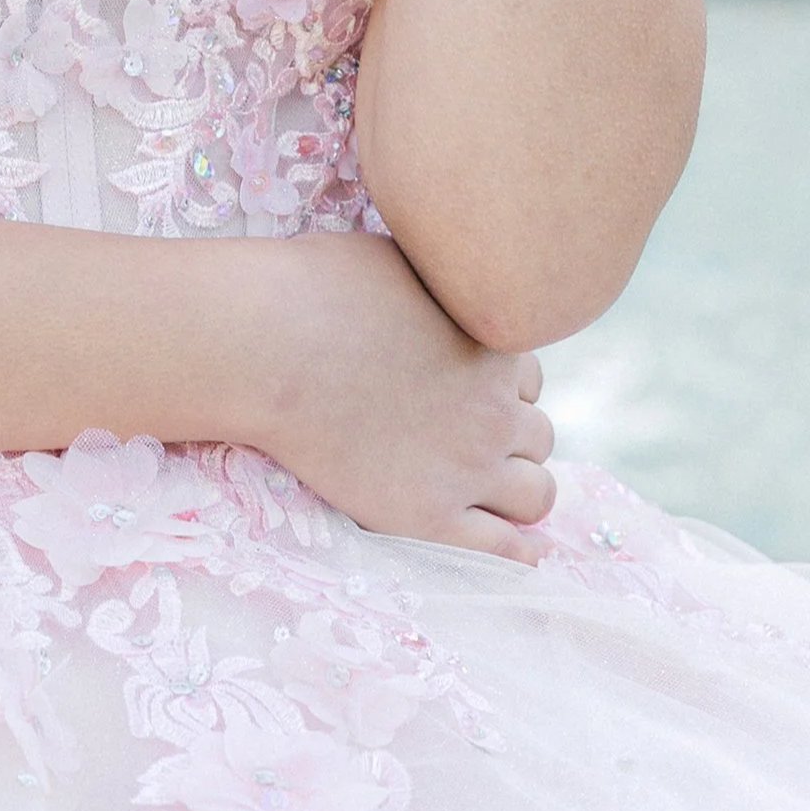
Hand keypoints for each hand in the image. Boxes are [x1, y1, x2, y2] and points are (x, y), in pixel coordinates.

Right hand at [252, 228, 557, 557]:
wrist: (270, 347)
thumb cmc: (317, 287)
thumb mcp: (401, 256)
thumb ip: (440, 279)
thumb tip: (447, 268)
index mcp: (493, 347)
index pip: (529, 379)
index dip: (499, 387)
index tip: (462, 393)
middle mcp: (495, 411)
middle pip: (539, 436)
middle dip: (508, 437)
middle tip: (460, 439)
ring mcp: (467, 469)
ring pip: (538, 495)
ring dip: (516, 489)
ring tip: (477, 489)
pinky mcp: (430, 518)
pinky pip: (505, 553)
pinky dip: (516, 554)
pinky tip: (512, 551)